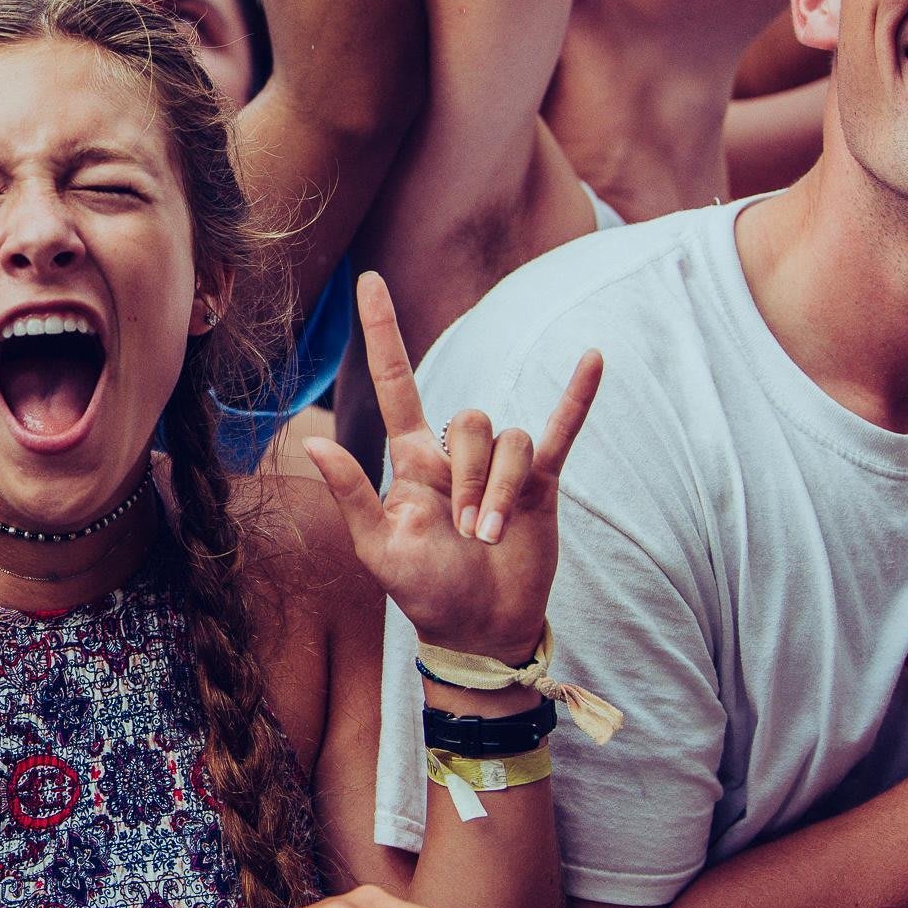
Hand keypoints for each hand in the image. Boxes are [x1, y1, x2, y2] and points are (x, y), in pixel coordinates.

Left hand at [302, 273, 602, 664]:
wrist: (480, 626)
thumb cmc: (423, 590)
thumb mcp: (379, 549)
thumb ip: (351, 495)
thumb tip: (313, 445)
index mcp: (411, 460)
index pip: (395, 382)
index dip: (382, 333)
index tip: (368, 280)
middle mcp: (455, 453)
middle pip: (469, 421)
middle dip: (471, 479)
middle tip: (466, 534)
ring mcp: (500, 465)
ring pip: (509, 440)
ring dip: (501, 492)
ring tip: (492, 538)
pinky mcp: (541, 483)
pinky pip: (561, 429)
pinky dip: (578, 396)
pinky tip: (594, 359)